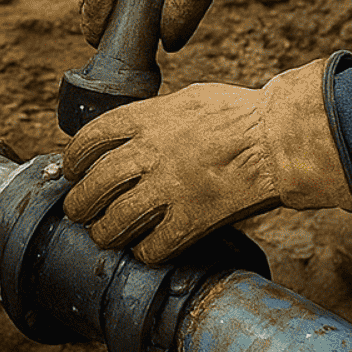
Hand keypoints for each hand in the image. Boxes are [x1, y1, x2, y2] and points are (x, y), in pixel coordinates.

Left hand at [61, 58, 351, 264]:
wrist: (279, 138)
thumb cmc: (242, 114)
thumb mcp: (188, 100)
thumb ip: (157, 117)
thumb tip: (138, 130)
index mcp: (146, 118)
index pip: (89, 139)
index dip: (73, 159)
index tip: (71, 171)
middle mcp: (149, 153)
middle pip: (93, 186)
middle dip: (79, 204)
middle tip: (79, 211)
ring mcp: (168, 189)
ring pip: (115, 222)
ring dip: (104, 233)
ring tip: (105, 236)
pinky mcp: (191, 220)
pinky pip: (153, 247)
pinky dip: (144, 252)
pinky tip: (146, 250)